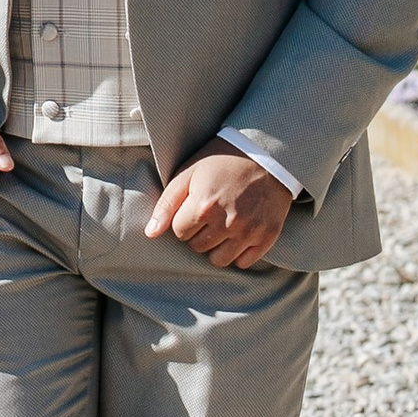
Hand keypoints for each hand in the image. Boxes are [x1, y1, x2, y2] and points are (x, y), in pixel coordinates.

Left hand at [147, 141, 294, 270]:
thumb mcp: (188, 174)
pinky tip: (239, 233)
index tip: (194, 206)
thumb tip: (150, 234)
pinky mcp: (267, 237)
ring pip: (219, 260)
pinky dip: (239, 252)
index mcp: (204, 205)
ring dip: (216, 246)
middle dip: (199, 233)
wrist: (267, 154)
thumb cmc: (221, 161)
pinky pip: (244, 262)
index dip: (184, 220)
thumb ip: (166, 204)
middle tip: (211, 213)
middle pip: (198, 248)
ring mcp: (249, 231)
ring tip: (222, 225)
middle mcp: (227, 222)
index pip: (180, 233)